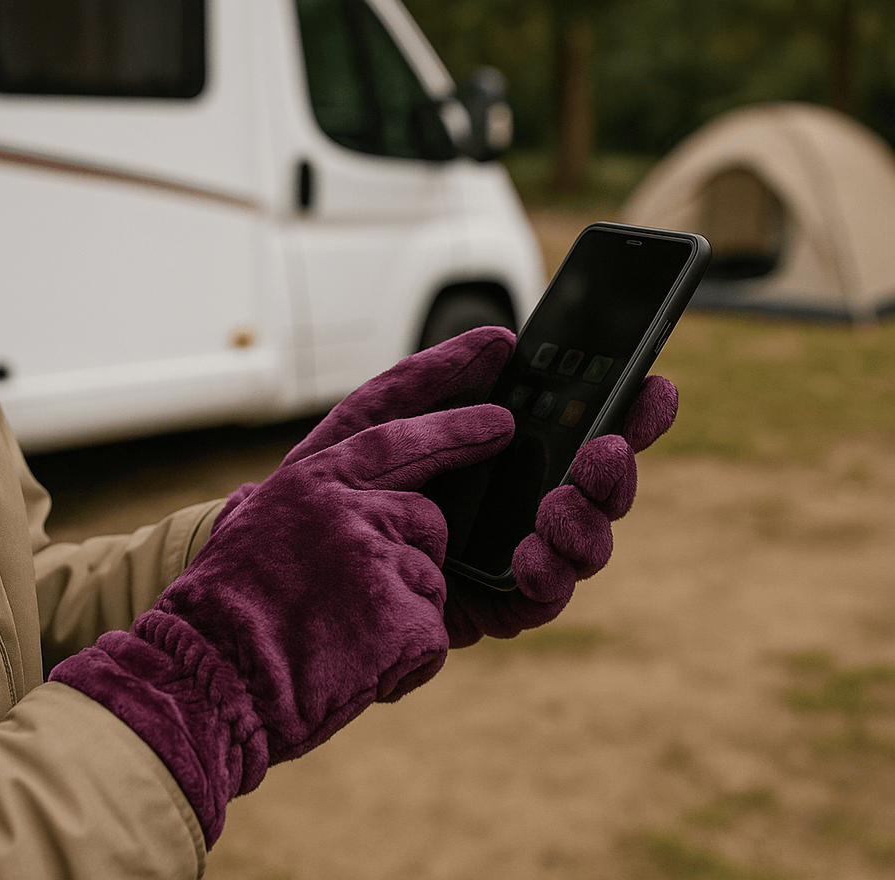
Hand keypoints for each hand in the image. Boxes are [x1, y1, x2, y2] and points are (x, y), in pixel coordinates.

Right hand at [51, 401, 512, 844]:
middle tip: (504, 423)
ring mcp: (370, 547)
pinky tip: (357, 663)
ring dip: (404, 598)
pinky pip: (431, 626)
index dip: (438, 372)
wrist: (201, 681)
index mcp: (306, 477)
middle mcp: (339, 498)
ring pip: (429, 561)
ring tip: (344, 631)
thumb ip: (299, 502)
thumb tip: (289, 490)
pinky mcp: (395, 604)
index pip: (382, 406)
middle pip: (423, 459)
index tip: (489, 346)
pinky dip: (406, 654)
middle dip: (468, 434)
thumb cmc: (225, 613)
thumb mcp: (255, 528)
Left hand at [215, 329, 676, 647]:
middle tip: (606, 448)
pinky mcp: (498, 604)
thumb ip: (433, 380)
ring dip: (586, 521)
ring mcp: (517, 554)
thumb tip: (500, 340)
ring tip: (559, 502)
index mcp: (505, 453)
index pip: (581, 428)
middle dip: (615, 468)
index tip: (654, 386)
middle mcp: (524, 501)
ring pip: (586, 542)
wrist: (290, 569)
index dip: (626, 411)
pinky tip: (531, 555)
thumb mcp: (374, 419)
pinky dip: (548, 573)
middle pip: (598, 486)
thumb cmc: (333, 487)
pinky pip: (545, 594)